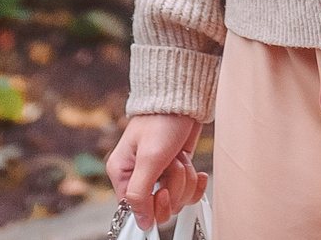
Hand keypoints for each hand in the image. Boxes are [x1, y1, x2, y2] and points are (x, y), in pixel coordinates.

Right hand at [109, 112, 205, 226]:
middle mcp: (139, 176)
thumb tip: (140, 222)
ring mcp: (160, 173)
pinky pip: (188, 190)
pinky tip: (197, 169)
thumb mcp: (149, 158)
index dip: (153, 205)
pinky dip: (195, 181)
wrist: (183, 97)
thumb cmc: (161, 119)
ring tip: (179, 156)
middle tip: (172, 165)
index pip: (135, 209)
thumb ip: (140, 194)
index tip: (163, 191)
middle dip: (173, 187)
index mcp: (123, 173)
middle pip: (160, 205)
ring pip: (177, 198)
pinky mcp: (176, 169)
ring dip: (185, 178)